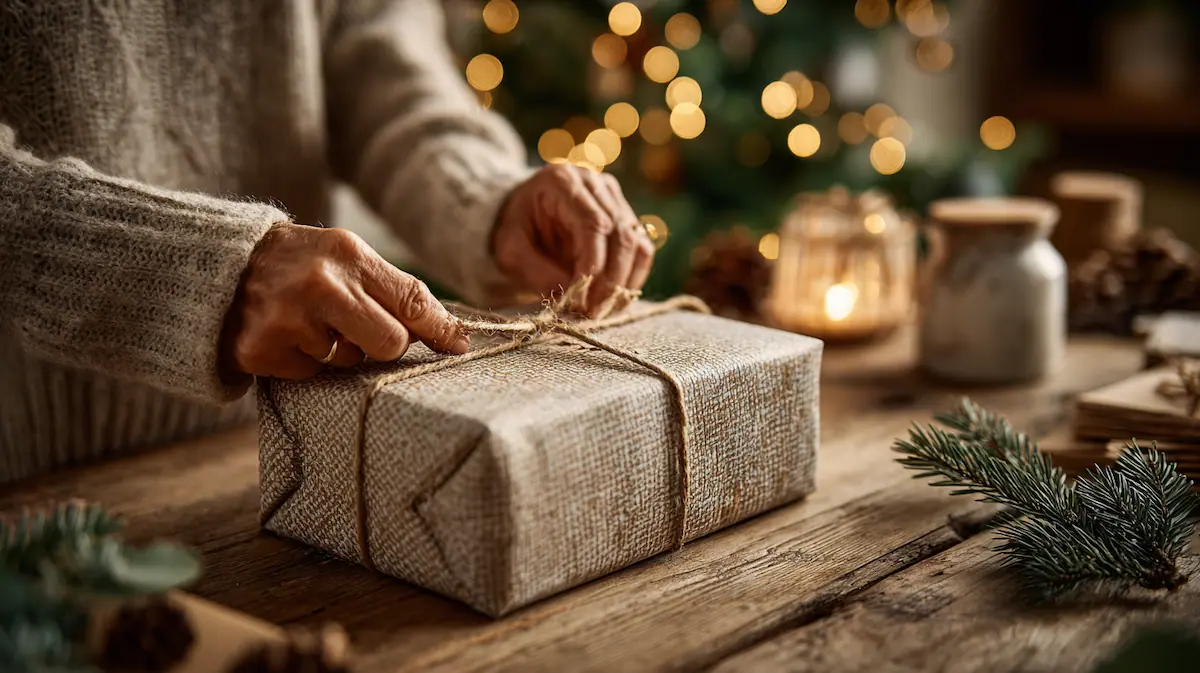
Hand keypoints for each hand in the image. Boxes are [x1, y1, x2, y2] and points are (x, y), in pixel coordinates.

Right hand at [222, 224, 468, 379]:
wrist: (218, 267)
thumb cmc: (299, 264)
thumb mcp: (345, 257)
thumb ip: (394, 290)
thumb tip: (452, 332)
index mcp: (347, 254)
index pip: (412, 299)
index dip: (442, 329)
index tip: (460, 346)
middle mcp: (319, 285)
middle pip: (391, 343)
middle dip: (383, 344)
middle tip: (357, 329)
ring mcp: (288, 319)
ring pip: (350, 362)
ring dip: (337, 351)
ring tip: (308, 323)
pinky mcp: (262, 351)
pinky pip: (312, 374)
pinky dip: (304, 361)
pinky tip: (285, 335)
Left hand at [492, 164, 654, 315]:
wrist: (522, 212)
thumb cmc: (515, 229)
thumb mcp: (511, 251)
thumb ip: (538, 273)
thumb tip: (573, 300)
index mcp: (563, 181)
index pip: (593, 224)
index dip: (593, 265)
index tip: (582, 300)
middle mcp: (596, 183)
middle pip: (621, 234)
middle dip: (610, 280)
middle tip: (593, 314)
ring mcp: (615, 197)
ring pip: (637, 243)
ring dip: (624, 283)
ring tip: (603, 311)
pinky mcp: (626, 216)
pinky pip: (642, 250)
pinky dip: (632, 278)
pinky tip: (615, 300)